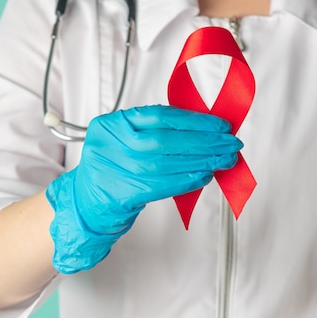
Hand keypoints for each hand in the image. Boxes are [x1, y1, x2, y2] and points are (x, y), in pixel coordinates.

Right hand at [46, 105, 241, 273]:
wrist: (86, 201)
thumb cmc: (112, 169)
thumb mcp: (125, 140)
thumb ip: (157, 132)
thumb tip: (204, 130)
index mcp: (112, 124)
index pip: (160, 116)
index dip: (194, 121)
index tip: (220, 125)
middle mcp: (110, 144)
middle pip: (165, 140)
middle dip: (204, 141)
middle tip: (230, 143)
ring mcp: (114, 169)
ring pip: (166, 163)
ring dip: (201, 161)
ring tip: (224, 159)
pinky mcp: (122, 193)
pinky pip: (161, 185)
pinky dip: (187, 180)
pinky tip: (205, 175)